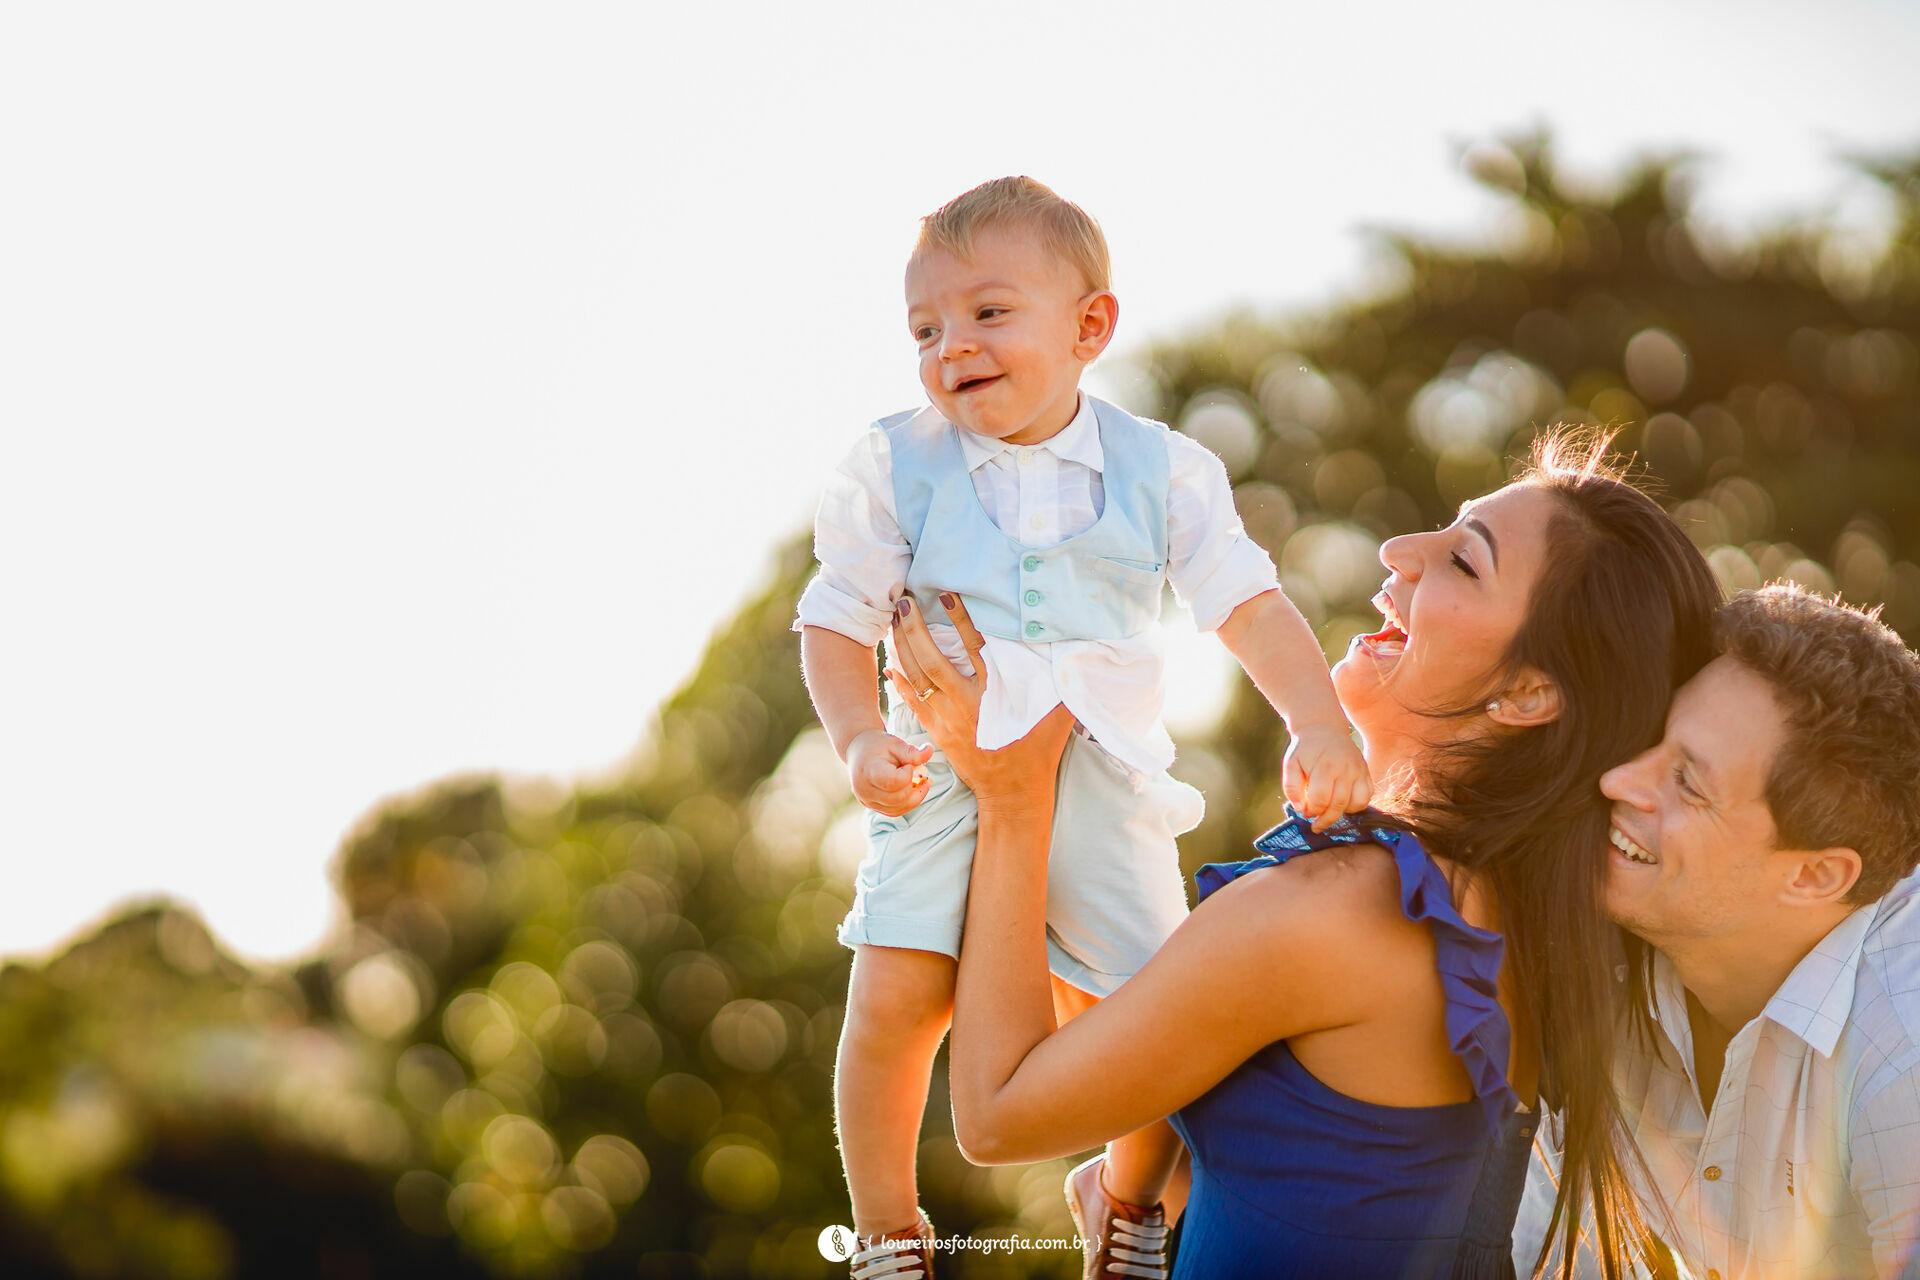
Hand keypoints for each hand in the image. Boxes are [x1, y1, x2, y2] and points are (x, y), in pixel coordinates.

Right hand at [847, 727, 934, 816]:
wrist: (858, 751)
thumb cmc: (878, 745)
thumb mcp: (896, 744)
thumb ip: (913, 752)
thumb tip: (930, 750)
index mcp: (868, 771)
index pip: (895, 782)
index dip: (908, 774)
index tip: (908, 764)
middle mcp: (864, 790)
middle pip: (899, 797)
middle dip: (915, 787)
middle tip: (921, 773)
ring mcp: (867, 800)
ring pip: (898, 808)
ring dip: (915, 797)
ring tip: (923, 782)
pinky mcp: (871, 806)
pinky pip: (894, 811)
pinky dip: (908, 803)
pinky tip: (914, 790)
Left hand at [887, 593, 1071, 812]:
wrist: (1013, 792)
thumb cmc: (1038, 749)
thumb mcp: (1059, 714)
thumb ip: (1060, 679)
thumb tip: (1076, 647)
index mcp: (994, 694)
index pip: (973, 647)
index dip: (959, 619)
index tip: (946, 595)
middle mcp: (966, 703)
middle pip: (932, 659)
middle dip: (914, 628)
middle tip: (904, 601)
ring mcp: (947, 718)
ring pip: (917, 678)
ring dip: (903, 648)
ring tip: (895, 621)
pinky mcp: (937, 732)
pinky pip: (912, 702)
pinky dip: (899, 683)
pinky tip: (889, 664)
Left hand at [1282, 722, 1371, 832]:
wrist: (1324, 729)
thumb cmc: (1305, 750)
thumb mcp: (1290, 764)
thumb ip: (1291, 787)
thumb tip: (1300, 808)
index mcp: (1325, 766)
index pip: (1320, 799)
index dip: (1311, 811)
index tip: (1305, 812)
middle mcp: (1346, 768)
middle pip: (1338, 805)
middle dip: (1325, 819)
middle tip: (1316, 824)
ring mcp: (1359, 770)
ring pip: (1356, 804)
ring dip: (1341, 813)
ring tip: (1328, 810)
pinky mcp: (1366, 772)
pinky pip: (1366, 797)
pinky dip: (1355, 805)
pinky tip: (1341, 802)